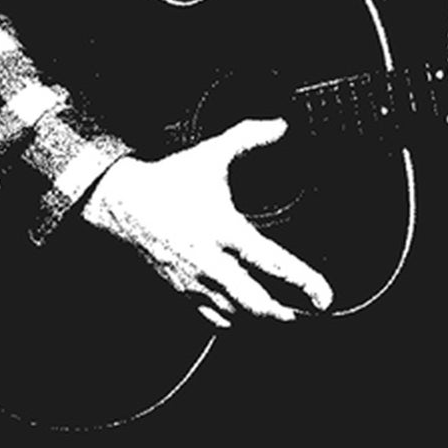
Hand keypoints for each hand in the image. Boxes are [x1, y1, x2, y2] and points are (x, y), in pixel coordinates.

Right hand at [77, 119, 333, 328]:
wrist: (124, 202)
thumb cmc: (168, 180)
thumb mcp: (212, 153)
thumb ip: (249, 137)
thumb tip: (280, 126)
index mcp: (223, 229)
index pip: (271, 262)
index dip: (303, 281)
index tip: (324, 296)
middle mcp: (210, 261)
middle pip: (255, 304)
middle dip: (286, 316)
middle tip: (308, 316)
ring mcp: (195, 280)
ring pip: (234, 317)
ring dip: (261, 321)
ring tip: (284, 318)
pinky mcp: (181, 290)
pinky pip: (211, 319)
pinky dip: (234, 322)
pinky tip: (247, 317)